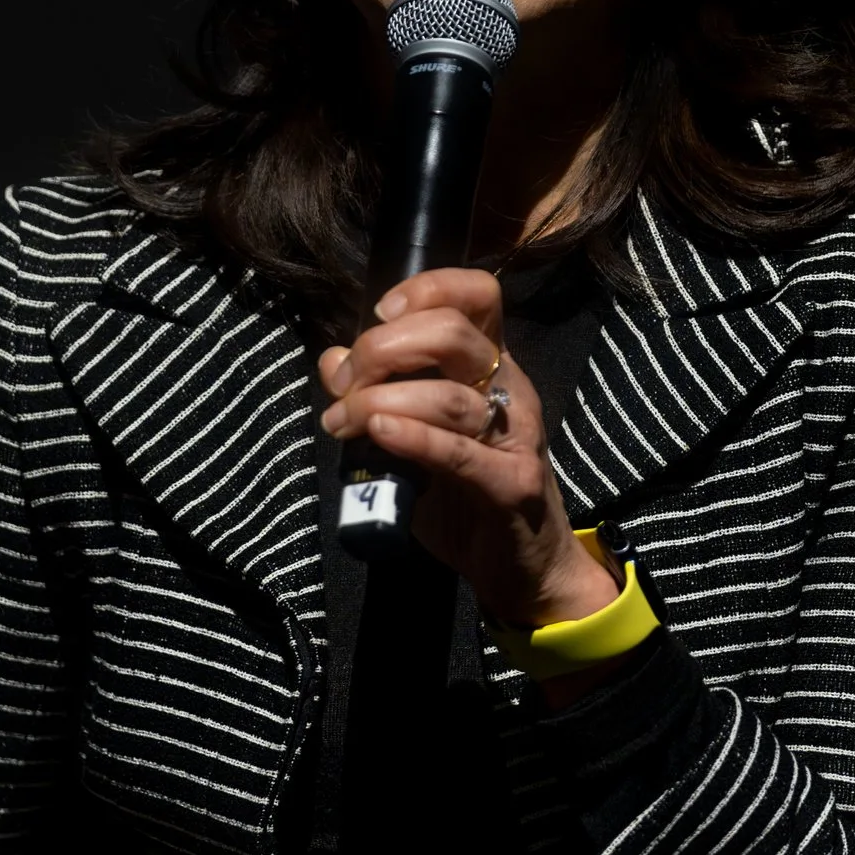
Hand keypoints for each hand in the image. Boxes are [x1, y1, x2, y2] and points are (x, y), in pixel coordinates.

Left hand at [318, 267, 618, 630]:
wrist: (522, 566)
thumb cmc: (465, 493)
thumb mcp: (416, 434)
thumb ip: (377, 392)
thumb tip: (333, 359)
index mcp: (490, 364)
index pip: (477, 294)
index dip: (428, 288)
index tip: (380, 313)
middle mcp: (508, 387)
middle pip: (454, 333)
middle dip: (384, 348)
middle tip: (345, 385)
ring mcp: (515, 434)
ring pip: (448, 396)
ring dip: (380, 402)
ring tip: (342, 423)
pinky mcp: (511, 484)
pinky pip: (459, 452)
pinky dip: (414, 437)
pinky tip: (380, 433)